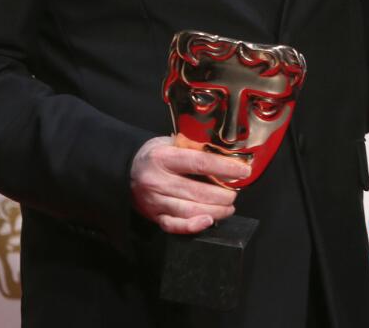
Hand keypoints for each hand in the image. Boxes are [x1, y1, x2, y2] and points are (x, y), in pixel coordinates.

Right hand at [129, 136, 250, 234]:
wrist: (125, 171)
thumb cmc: (155, 155)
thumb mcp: (171, 142)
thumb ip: (195, 147)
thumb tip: (226, 153)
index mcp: (164, 157)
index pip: (200, 163)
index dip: (225, 168)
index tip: (243, 171)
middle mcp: (158, 181)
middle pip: (197, 191)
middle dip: (223, 194)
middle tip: (235, 192)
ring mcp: (155, 201)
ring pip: (189, 210)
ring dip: (215, 211)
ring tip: (228, 207)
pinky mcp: (153, 216)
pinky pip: (174, 226)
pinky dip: (192, 227)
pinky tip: (208, 221)